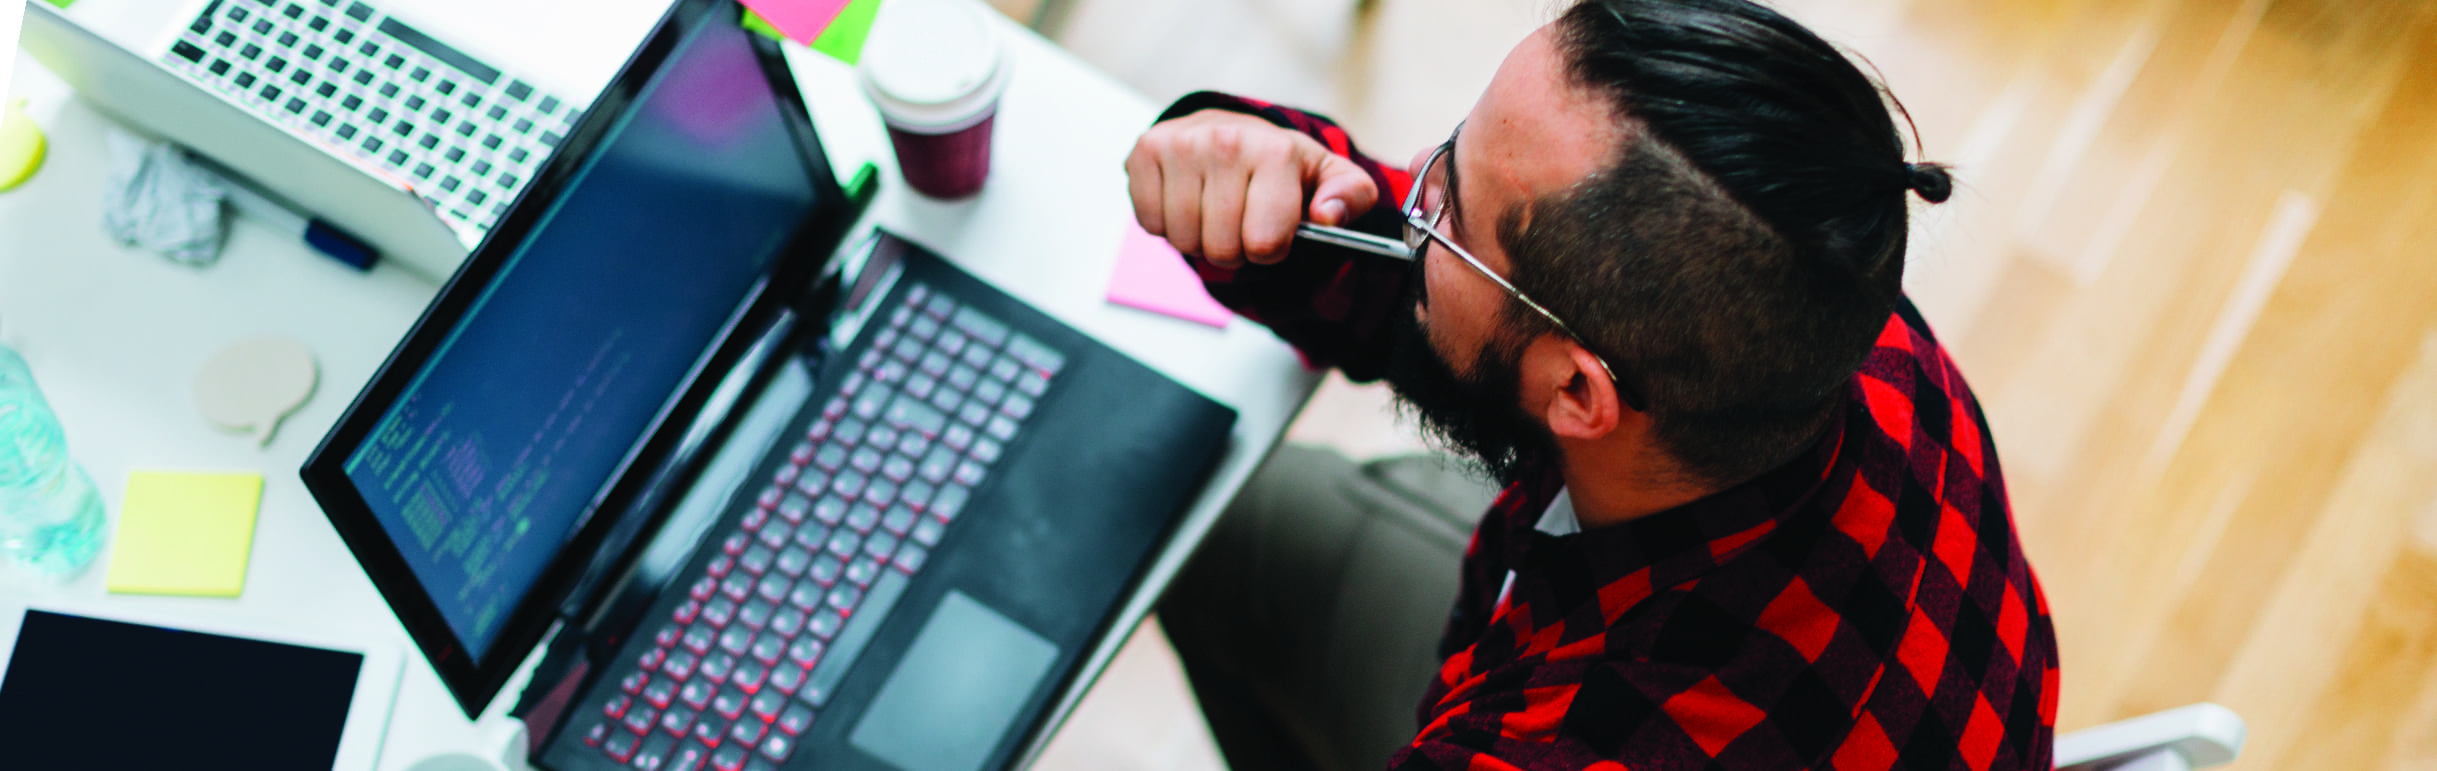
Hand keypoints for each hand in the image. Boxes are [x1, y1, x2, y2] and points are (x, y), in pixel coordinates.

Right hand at [1125, 110, 1379, 267]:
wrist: (1235, 129)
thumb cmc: (1281, 164)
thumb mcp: (1331, 177)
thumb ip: (1350, 197)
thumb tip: (1327, 215)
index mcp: (1276, 152)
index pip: (1264, 244)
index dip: (1270, 250)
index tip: (1273, 228)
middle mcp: (1226, 141)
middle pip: (1220, 248)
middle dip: (1233, 248)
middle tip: (1241, 221)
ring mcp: (1182, 144)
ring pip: (1183, 240)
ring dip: (1199, 239)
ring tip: (1214, 210)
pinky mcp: (1145, 150)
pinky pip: (1151, 223)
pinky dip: (1167, 224)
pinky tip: (1186, 199)